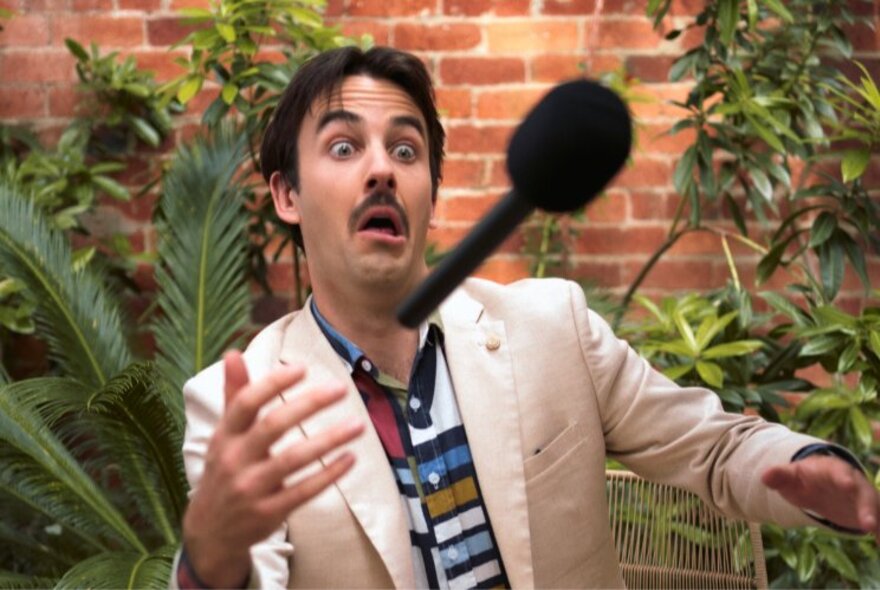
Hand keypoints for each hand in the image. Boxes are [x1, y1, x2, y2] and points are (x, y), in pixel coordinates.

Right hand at [182, 350, 364, 586]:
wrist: (211, 532)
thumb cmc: (225, 469)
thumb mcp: (223, 434)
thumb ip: (234, 395)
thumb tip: (233, 353)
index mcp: (224, 436)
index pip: (246, 403)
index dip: (273, 384)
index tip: (302, 368)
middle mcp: (235, 460)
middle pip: (272, 426)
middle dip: (308, 404)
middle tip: (341, 388)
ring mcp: (252, 488)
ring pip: (293, 459)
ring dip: (329, 440)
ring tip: (358, 425)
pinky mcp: (270, 512)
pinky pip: (304, 491)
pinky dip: (329, 474)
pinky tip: (350, 458)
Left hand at [762, 454, 879, 541]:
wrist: (821, 484)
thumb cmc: (805, 480)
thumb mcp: (791, 478)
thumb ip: (780, 476)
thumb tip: (764, 476)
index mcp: (832, 470)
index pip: (838, 471)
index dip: (842, 477)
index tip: (846, 484)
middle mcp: (852, 482)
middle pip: (862, 492)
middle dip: (866, 504)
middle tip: (867, 521)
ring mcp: (861, 498)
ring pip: (871, 507)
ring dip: (873, 517)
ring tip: (871, 529)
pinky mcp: (866, 513)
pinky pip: (877, 522)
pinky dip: (878, 531)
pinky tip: (879, 541)